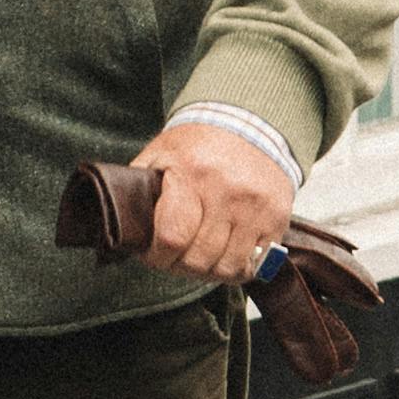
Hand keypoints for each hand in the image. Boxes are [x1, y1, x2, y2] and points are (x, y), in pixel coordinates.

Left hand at [131, 115, 294, 284]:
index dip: (157, 258)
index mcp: (192, 175)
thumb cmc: (198, 146)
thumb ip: (140, 189)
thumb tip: (122, 227)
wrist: (250, 126)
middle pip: (198, 259)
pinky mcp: (277, 218)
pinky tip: (224, 256)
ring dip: (208, 271)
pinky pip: (254, 264)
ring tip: (198, 259)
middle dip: (179, 267)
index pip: (171, 238)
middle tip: (173, 259)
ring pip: (226, 267)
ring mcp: (256, 207)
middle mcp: (227, 192)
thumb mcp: (161, 155)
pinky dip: (236, 269)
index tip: (153, 256)